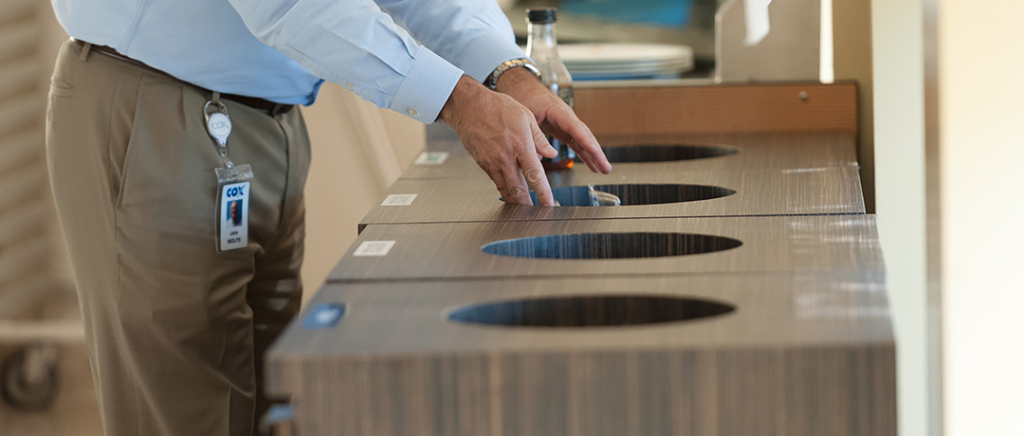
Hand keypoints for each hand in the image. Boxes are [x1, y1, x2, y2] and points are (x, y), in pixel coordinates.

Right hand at [439, 75, 557, 205]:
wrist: (469, 107)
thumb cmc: (496, 107)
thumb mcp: (526, 117)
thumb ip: (539, 138)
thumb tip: (551, 153)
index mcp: (520, 145)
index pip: (534, 174)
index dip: (543, 192)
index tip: (549, 203)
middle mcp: (506, 157)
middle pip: (518, 189)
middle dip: (528, 205)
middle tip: (537, 214)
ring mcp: (492, 162)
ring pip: (506, 189)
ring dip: (516, 202)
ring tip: (525, 209)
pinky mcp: (483, 164)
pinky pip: (496, 182)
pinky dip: (504, 190)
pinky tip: (511, 193)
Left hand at [495, 67, 612, 174]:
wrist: (521, 87)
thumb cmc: (523, 95)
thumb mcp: (525, 115)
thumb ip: (532, 136)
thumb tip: (539, 157)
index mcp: (559, 111)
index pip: (577, 128)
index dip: (587, 142)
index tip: (596, 153)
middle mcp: (567, 118)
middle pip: (586, 136)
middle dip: (597, 153)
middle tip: (606, 168)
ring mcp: (566, 124)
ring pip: (583, 141)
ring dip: (594, 156)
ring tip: (603, 170)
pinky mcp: (562, 130)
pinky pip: (576, 143)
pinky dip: (584, 154)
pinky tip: (591, 165)